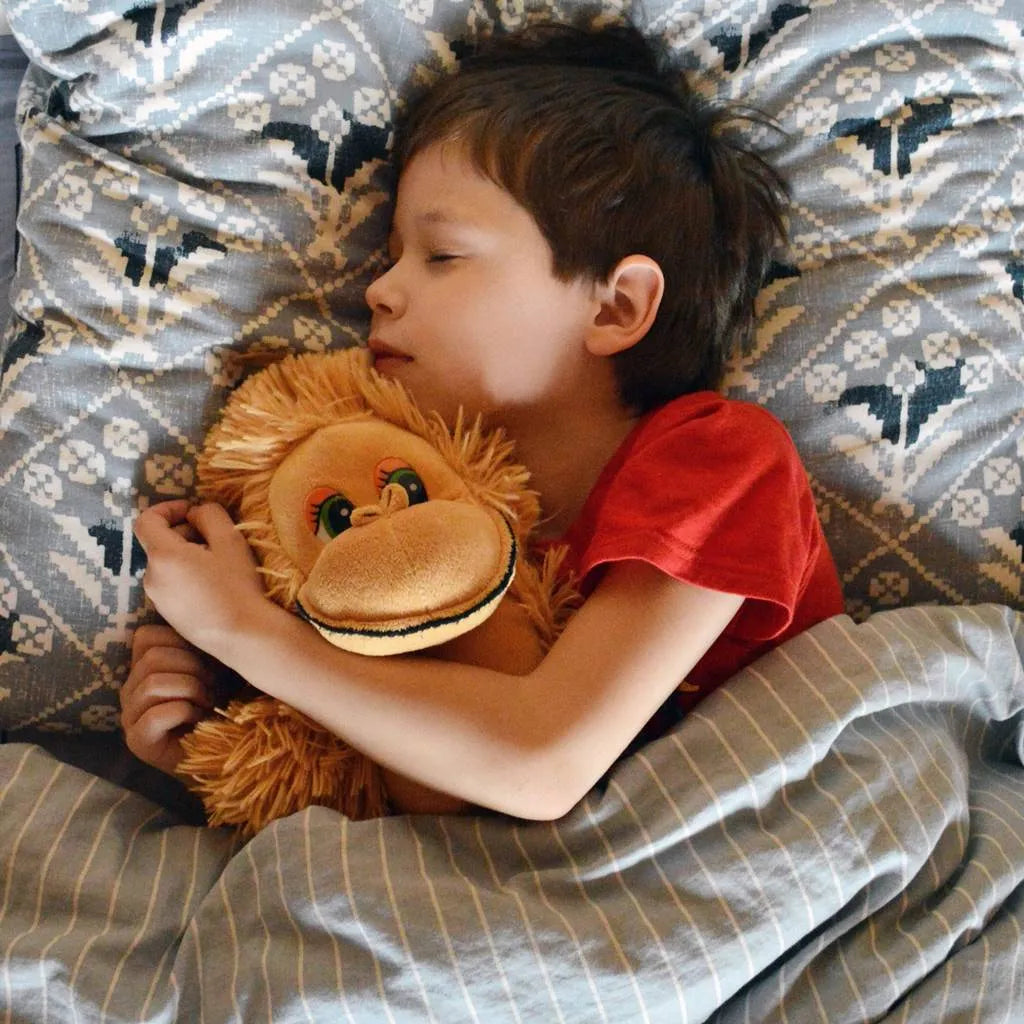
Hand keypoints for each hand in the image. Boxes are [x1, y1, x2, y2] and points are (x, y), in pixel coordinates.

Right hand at [120, 624, 217, 774]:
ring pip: (153, 683)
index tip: (207, 662)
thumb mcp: (214, 667)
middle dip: (193, 668)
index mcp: (143, 668)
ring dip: (192, 690)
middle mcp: (129, 690)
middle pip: (152, 658)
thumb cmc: (220, 704)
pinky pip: (158, 714)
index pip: (146, 635)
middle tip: (212, 688)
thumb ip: (202, 644)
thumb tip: (208, 618)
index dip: (181, 642)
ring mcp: (129, 716)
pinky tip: (197, 720)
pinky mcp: (137, 741)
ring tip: (206, 704)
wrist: (224, 753)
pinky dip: (186, 712)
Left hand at [133, 500, 268, 658]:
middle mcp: (151, 578)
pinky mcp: (167, 616)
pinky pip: (171, 584)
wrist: (242, 636)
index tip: (193, 511)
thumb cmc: (237, 586)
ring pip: (166, 564)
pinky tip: (213, 586)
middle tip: (215, 537)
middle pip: (158, 543)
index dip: (167, 508)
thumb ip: (209, 515)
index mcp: (162, 556)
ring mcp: (157, 600)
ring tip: (218, 563)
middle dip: (183, 532)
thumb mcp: (230, 540)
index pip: (146, 520)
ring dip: (186, 554)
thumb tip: (195, 514)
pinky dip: (186, 575)